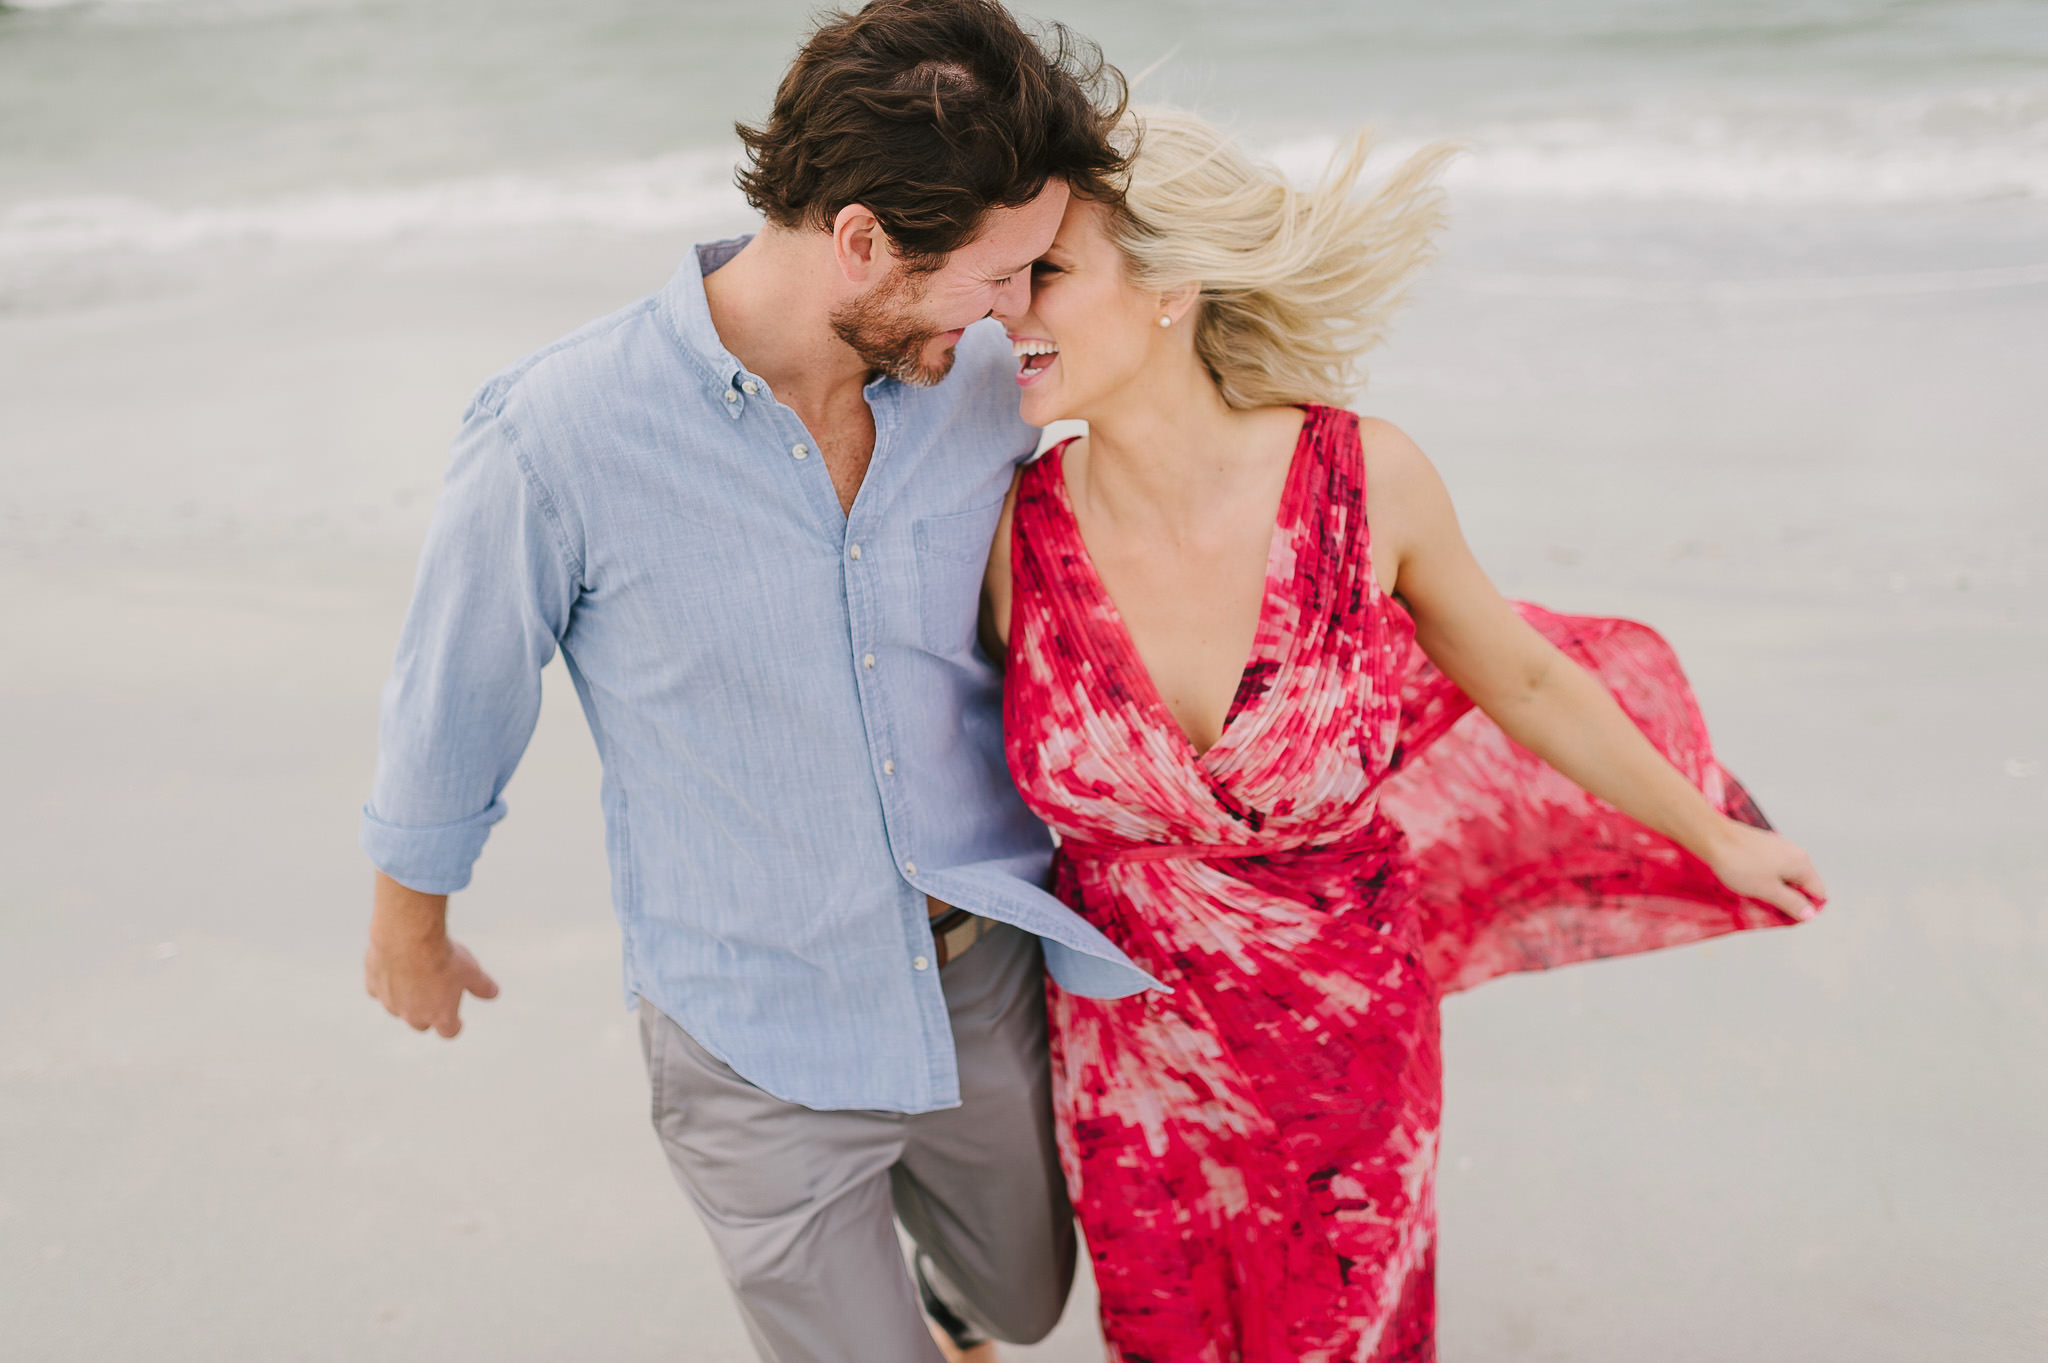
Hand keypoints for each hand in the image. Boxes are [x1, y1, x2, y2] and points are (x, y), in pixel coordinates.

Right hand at [364, 872, 498, 1036]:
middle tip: (435, 995)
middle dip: (428, 1013)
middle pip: (420, 1024)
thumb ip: (482, 986)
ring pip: (397, 1007)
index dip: (454, 1025)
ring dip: (405, 998)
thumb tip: (494, 993)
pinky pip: (378, 989)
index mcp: (439, 1016)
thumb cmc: (444, 956)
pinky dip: (385, 982)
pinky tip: (393, 966)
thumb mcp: (471, 971)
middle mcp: (412, 1015)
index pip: (448, 1032)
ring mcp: (390, 1002)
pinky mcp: (373, 985)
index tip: (457, 1020)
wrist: (409, 938)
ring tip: (415, 975)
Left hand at [1701, 818, 1827, 921]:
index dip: (1806, 908)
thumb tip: (1810, 914)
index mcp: (1801, 863)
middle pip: (1801, 884)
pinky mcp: (1763, 846)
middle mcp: (1794, 853)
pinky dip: (1764, 878)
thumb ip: (1791, 903)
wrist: (1713, 838)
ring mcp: (1778, 847)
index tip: (1787, 916)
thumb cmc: (1741, 864)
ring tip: (1756, 896)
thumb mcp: (1768, 890)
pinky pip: (1771, 868)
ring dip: (1774, 890)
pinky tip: (1749, 883)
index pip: (1818, 892)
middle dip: (1788, 899)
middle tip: (1769, 908)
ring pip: (1784, 876)